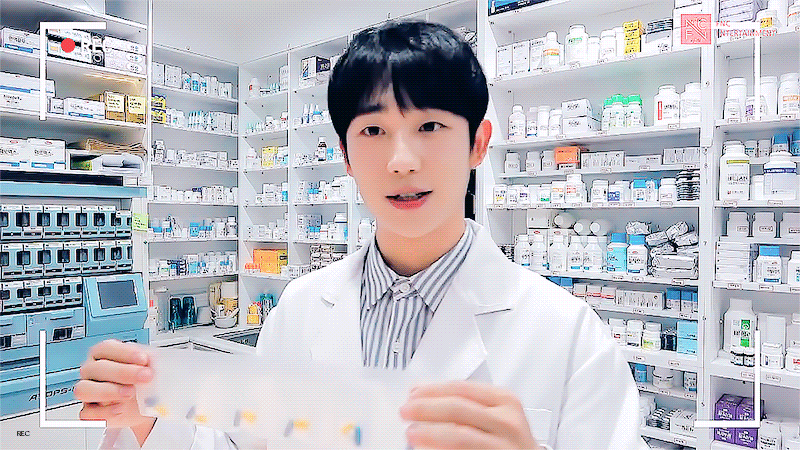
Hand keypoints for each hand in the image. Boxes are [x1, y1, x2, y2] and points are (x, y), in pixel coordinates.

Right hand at [75, 340, 155, 444]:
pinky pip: (88, 413)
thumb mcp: (150, 367)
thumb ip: (150, 362)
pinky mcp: (90, 411)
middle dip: (122, 372)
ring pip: (84, 389)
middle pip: (96, 368)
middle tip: (144, 376)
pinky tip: (120, 409)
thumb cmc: (143, 380)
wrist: (146, 404)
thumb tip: (157, 361)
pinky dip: (104, 412)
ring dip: (108, 391)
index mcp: (104, 354)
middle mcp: (93, 371)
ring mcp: (88, 391)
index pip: (105, 348)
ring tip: (130, 393)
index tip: (144, 359)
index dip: (124, 352)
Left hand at [399, 381, 540, 448]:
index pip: (462, 389)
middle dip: (426, 409)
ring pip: (460, 435)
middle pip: (457, 409)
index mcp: (505, 400)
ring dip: (430, 433)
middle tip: (406, 412)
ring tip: (411, 433)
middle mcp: (507, 421)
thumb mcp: (494, 414)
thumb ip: (464, 403)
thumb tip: (420, 395)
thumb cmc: (507, 439)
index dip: (432, 390)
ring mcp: (504, 445)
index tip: (413, 394)